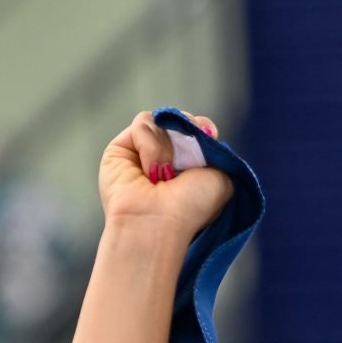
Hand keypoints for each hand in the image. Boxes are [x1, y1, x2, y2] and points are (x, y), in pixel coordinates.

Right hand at [97, 109, 232, 237]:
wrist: (159, 223)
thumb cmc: (191, 208)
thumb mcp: (221, 179)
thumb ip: (218, 153)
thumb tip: (204, 130)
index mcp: (188, 165)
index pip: (194, 127)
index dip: (202, 128)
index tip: (209, 137)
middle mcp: (164, 157)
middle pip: (176, 120)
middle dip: (186, 130)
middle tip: (189, 154)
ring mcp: (141, 152)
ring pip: (159, 121)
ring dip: (168, 147)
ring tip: (165, 177)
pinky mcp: (120, 148)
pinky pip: (142, 124)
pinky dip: (151, 147)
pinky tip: (150, 173)